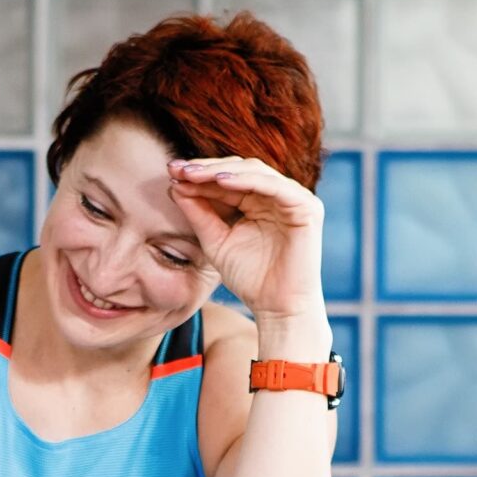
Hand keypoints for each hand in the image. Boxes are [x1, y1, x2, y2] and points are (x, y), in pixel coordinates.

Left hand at [167, 155, 326, 323]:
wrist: (277, 308)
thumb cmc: (250, 279)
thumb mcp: (216, 241)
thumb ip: (199, 214)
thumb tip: (175, 186)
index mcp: (257, 201)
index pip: (226, 179)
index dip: (198, 174)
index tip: (170, 172)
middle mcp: (276, 195)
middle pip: (238, 169)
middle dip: (206, 168)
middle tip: (176, 168)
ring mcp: (293, 198)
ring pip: (254, 171)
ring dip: (221, 170)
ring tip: (193, 173)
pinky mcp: (306, 206)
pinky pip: (274, 186)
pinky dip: (247, 180)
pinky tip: (220, 181)